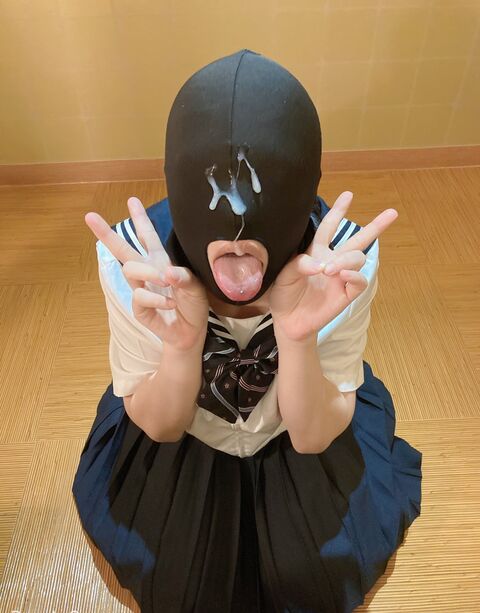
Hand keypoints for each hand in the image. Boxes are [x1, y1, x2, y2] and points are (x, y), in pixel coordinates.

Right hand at [85, 196, 208, 351]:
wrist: (191, 332)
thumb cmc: (193, 305)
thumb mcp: (195, 286)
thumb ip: (183, 276)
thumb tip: (165, 271)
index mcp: (161, 261)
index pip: (148, 237)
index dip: (141, 219)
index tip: (132, 200)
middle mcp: (148, 272)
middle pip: (124, 249)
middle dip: (106, 233)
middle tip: (89, 216)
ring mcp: (141, 289)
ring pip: (130, 269)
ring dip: (148, 273)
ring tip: (166, 282)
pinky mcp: (139, 308)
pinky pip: (140, 295)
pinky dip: (156, 298)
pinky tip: (169, 303)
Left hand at [269, 191, 397, 342]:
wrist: (287, 321)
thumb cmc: (283, 295)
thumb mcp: (283, 275)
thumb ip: (299, 264)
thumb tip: (321, 264)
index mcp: (316, 252)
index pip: (329, 228)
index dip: (338, 211)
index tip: (348, 195)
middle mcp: (332, 261)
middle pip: (357, 240)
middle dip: (375, 226)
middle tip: (392, 213)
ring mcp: (340, 278)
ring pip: (357, 259)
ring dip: (346, 260)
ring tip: (330, 269)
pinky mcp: (345, 294)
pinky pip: (359, 281)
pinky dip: (354, 276)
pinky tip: (342, 275)